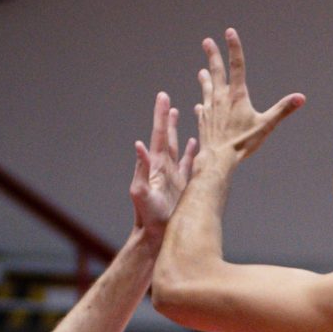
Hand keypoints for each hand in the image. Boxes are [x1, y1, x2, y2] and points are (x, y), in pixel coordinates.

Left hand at [131, 91, 194, 239]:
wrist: (156, 235)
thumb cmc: (147, 216)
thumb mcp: (141, 192)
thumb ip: (140, 169)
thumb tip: (139, 145)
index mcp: (155, 165)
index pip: (159, 135)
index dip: (161, 116)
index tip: (163, 96)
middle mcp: (164, 167)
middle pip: (166, 136)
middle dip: (167, 118)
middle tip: (167, 99)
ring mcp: (173, 175)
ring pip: (177, 147)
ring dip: (177, 130)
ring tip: (180, 113)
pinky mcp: (182, 186)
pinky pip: (188, 164)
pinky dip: (190, 151)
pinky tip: (193, 143)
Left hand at [193, 29, 304, 167]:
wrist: (218, 158)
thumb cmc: (243, 143)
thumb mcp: (266, 125)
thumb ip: (282, 110)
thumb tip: (301, 98)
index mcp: (237, 95)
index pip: (237, 65)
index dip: (234, 47)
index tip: (229, 32)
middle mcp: (221, 98)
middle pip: (216, 71)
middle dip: (213, 55)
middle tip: (207, 42)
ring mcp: (210, 108)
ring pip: (207, 88)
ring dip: (206, 78)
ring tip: (202, 71)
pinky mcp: (204, 120)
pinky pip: (203, 109)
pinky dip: (203, 105)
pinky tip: (201, 106)